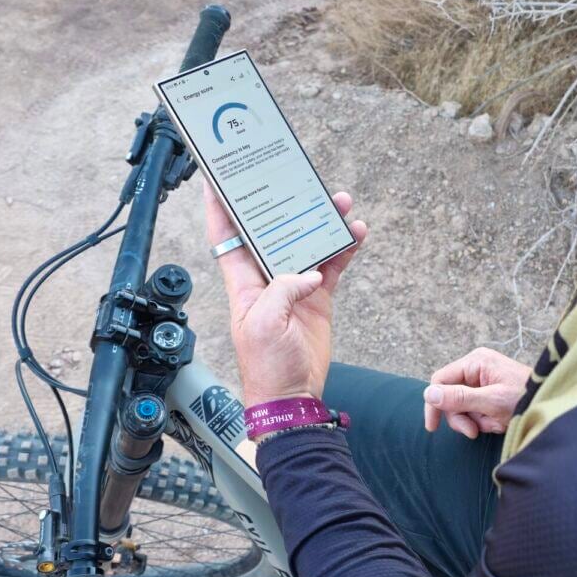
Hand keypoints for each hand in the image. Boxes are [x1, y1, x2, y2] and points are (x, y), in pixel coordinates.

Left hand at [203, 180, 367, 408]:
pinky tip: (356, 232)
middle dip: (286, 205)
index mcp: (244, 283)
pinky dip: (344, 247)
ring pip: (308, 243)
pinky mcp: (318, 298)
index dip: (221, 209)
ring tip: (339, 203)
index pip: (227, 238)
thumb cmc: (266, 367)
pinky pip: (333, 264)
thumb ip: (282, 291)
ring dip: (322, 222)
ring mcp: (295, 287)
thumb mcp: (262, 325)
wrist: (293, 397)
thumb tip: (309, 274)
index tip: (219, 179)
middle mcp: (267, 280)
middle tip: (299, 180)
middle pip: (274, 232)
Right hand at [424, 347, 529, 438]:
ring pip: (462, 406)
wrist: (553, 405)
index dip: (434, 404)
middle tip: (474, 431)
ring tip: (494, 424)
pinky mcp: (490, 391)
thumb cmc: (527, 399)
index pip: (440, 380)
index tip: (433, 427)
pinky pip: (476, 409)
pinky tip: (498, 422)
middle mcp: (477, 367)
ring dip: (476, 420)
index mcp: (476, 361)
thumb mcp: (492, 401)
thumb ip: (460, 398)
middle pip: (450, 395)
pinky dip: (485, 420)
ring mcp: (483, 379)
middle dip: (462, 416)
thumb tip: (429, 394)